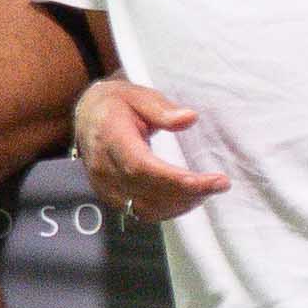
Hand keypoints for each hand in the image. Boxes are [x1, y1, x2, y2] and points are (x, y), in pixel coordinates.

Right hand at [73, 79, 224, 224]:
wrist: (86, 115)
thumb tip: (190, 118)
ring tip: (206, 190)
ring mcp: (104, 186)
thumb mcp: (139, 95)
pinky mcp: (110, 197)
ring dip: (180, 204)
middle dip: (188, 193)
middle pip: (147, 192)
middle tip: (220, 184)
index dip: (178, 180)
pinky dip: (168, 209)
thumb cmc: (116, 103)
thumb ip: (162, 109)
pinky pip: (141, 213)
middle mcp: (103, 167)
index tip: (212, 180)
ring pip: (145, 209)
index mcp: (110, 138)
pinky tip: (187, 197)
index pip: (142, 168)